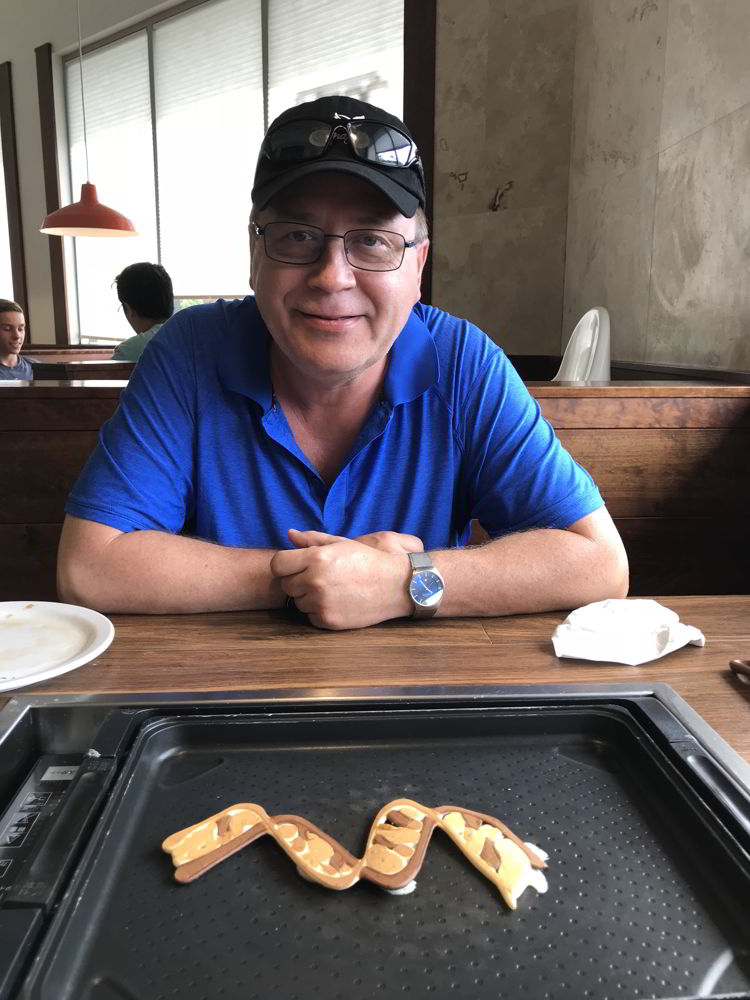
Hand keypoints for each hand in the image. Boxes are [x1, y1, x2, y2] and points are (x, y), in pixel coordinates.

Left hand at [270, 529, 413, 629]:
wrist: (396, 585)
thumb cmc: (368, 561)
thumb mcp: (341, 543)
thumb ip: (312, 539)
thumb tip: (289, 534)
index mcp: (316, 558)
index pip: (277, 564)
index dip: (285, 565)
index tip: (296, 566)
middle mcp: (314, 581)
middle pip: (286, 585)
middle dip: (298, 581)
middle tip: (320, 578)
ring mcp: (320, 602)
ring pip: (298, 602)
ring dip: (309, 597)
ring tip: (332, 589)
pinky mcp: (328, 620)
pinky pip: (310, 617)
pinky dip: (320, 612)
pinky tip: (338, 602)